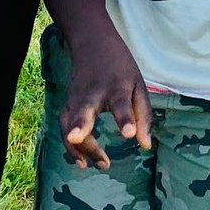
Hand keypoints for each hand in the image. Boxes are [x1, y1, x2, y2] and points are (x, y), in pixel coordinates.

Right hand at [60, 34, 152, 169]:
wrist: (92, 43)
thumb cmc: (120, 68)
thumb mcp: (138, 85)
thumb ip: (143, 116)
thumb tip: (146, 147)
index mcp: (117, 86)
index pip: (121, 103)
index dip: (125, 119)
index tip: (128, 133)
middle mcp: (93, 92)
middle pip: (84, 109)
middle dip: (80, 124)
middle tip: (77, 138)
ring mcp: (76, 97)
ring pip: (70, 124)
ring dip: (77, 146)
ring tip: (89, 166)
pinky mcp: (67, 103)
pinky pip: (64, 127)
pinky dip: (69, 146)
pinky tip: (81, 162)